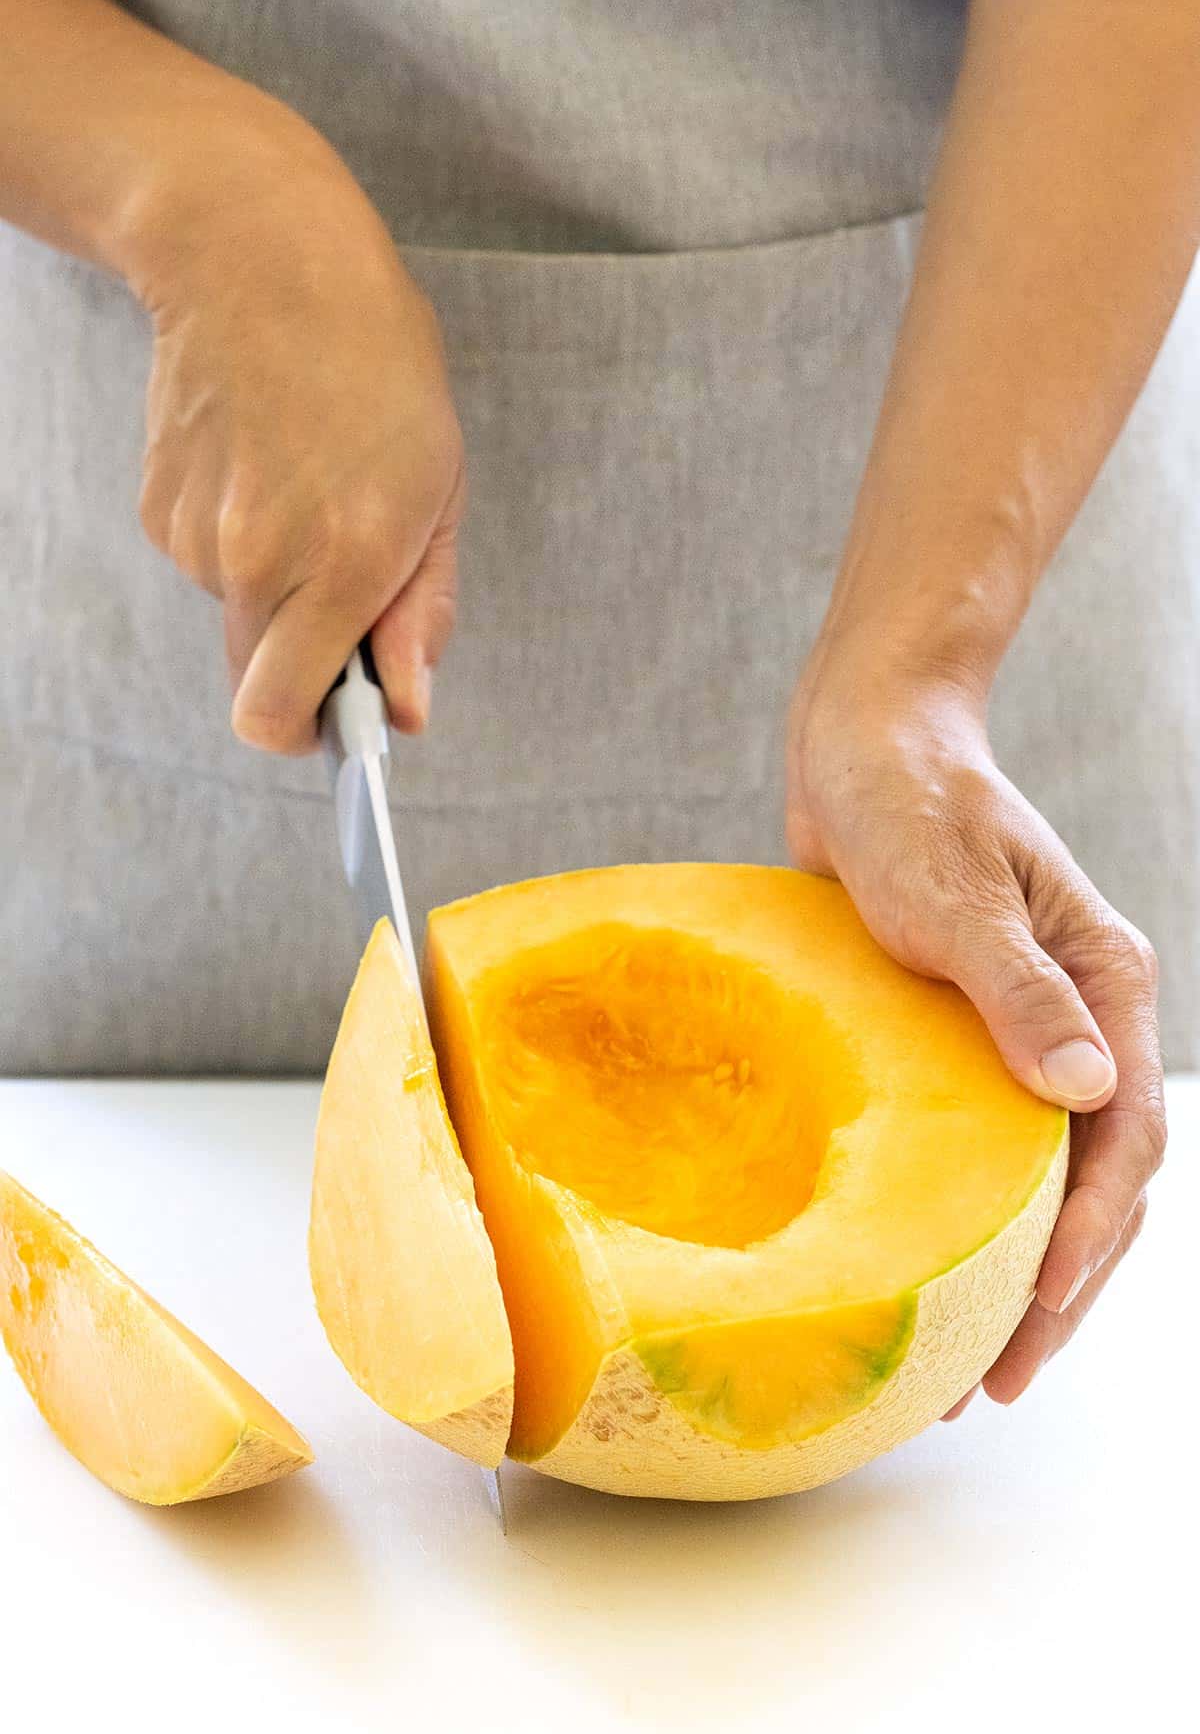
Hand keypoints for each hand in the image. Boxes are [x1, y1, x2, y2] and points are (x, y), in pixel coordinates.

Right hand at [123, 102, 464, 751]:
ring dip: (278, 588)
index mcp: (346, 560)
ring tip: (310, 489)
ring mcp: (196, 536)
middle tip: (345, 585)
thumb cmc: (373, 366)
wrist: (259, 258)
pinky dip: (240, 544)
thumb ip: (422, 612)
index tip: (345, 714)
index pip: (279, 717)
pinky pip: (207, 570)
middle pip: (257, 684)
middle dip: (304, 663)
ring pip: (238, 620)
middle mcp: (259, 559)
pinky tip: (265, 469)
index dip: (311, 732)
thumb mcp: (440, 488)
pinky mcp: (158, 512)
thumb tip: (408, 712)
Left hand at [786, 659, 1165, 1413]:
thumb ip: (1019, 990)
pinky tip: (920, 1273)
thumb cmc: (910, 803)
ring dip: (1011, 1273)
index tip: (1033, 1315)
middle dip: (1056, 1289)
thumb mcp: (956, 894)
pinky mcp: (961, 1041)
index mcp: (1109, 986)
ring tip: (960, 1365)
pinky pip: (979, 1150)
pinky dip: (963, 1219)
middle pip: (1097, 1184)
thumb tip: (1088, 1093)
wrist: (857, 748)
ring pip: (1041, 1182)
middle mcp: (1081, 1020)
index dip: (1087, 1240)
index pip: (1124, 1140)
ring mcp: (1023, 1036)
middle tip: (993, 1380)